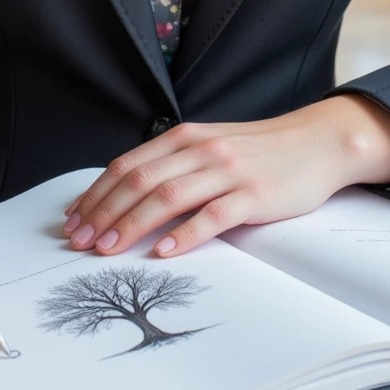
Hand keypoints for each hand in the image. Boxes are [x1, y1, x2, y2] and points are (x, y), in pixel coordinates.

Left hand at [61, 95, 389, 258]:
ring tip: (108, 248)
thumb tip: (126, 196)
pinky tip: (163, 251)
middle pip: (140, 180)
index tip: (73, 220)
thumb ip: (173, 165)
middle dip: (104, 212)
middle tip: (79, 241)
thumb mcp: (209, 147)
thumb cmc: (259, 152)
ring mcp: (227, 171)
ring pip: (168, 196)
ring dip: (132, 223)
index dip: (96, 194)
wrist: (316, 143)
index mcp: (185, 137)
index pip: (128, 165)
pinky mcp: (253, 195)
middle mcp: (201, 149)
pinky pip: (212, 215)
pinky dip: (184, 234)